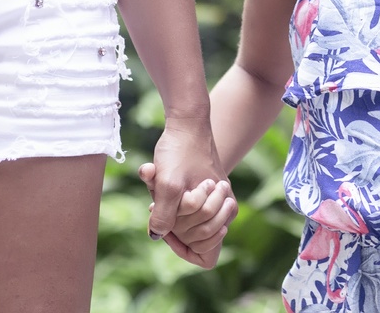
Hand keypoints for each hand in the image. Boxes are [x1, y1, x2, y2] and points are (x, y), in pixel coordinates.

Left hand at [143, 119, 234, 266]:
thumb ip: (163, 216)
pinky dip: (165, 198)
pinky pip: (180, 208)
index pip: (206, 257)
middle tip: (163, 201)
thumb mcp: (166, 183)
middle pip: (194, 242)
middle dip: (173, 224)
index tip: (169, 230)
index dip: (184, 248)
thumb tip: (157, 235)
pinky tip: (157, 179)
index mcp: (222, 210)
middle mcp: (221, 208)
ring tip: (160, 188)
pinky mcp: (201, 191)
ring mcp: (212, 200)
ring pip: (185, 225)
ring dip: (167, 208)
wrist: (186, 121)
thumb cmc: (180, 150)